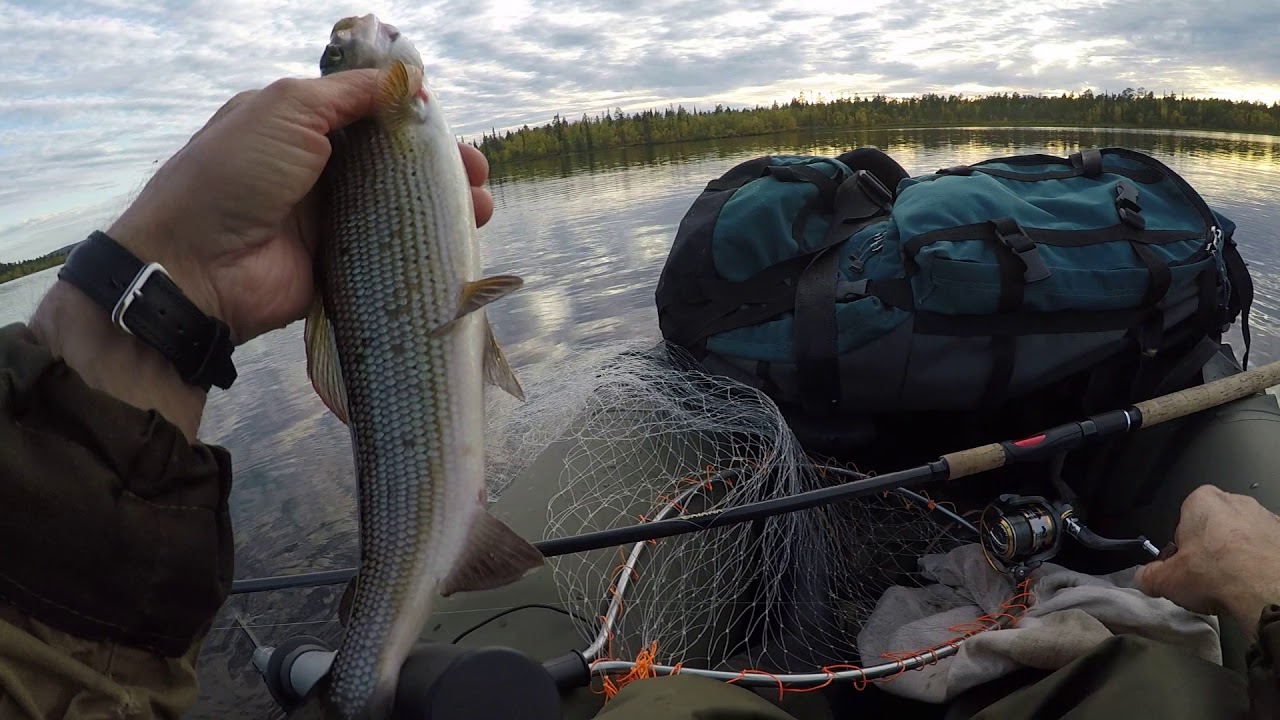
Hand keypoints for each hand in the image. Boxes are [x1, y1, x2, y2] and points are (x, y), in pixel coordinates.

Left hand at [107, 71, 494, 343]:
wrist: (197, 267)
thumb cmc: (233, 175)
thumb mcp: (287, 109)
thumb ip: (350, 93)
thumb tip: (406, 80)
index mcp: (297, 124)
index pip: (366, 110)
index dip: (407, 113)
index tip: (441, 120)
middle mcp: (317, 168)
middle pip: (392, 160)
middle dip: (437, 162)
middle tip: (474, 170)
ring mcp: (330, 218)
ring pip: (401, 204)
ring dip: (443, 202)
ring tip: (480, 204)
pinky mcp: (342, 261)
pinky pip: (393, 247)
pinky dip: (427, 243)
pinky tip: (461, 237)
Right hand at [1135, 484, 1279, 636]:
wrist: (1269, 590)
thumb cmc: (1221, 573)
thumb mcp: (1167, 580)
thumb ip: (1149, 576)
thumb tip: (1144, 578)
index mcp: (1201, 502)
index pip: (1183, 520)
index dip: (1182, 546)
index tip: (1183, 565)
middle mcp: (1235, 502)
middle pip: (1215, 526)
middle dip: (1211, 548)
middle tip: (1207, 576)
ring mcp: (1265, 518)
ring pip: (1243, 537)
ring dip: (1238, 556)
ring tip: (1233, 585)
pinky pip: (1267, 549)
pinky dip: (1261, 564)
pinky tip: (1254, 585)